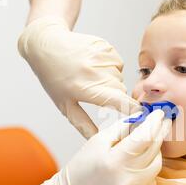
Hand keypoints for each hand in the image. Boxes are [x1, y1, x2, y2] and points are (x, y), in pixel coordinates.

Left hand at [18, 16, 141, 138]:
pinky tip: (93, 64)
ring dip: (111, 80)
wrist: (46, 44)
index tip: (139, 115)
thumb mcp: (65, 105)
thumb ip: (84, 125)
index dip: (133, 109)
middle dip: (115, 95)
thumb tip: (100, 139)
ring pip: (120, 76)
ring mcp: (101, 56)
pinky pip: (117, 63)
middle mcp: (95, 71)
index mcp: (86, 88)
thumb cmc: (53, 77)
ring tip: (90, 76)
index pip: (120, 101)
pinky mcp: (105, 46)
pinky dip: (110, 66)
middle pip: (122, 90)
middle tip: (96, 92)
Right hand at [33, 109, 171, 184]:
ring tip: (147, 144)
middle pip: (154, 151)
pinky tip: (138, 165)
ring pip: (156, 167)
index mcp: (114, 161)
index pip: (144, 137)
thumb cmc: (81, 169)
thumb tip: (141, 116)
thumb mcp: (97, 142)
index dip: (154, 123)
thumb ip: (120, 128)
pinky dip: (148, 170)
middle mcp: (126, 179)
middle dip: (160, 134)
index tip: (160, 113)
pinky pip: (151, 182)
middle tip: (163, 122)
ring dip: (155, 153)